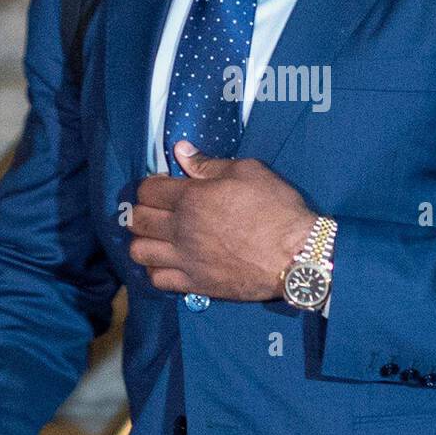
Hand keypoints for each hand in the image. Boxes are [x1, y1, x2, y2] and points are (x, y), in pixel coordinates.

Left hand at [128, 141, 317, 299]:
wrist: (298, 256)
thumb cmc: (277, 208)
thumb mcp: (248, 172)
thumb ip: (208, 163)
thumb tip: (180, 150)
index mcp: (191, 198)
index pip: (147, 190)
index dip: (151, 185)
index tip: (164, 186)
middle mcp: (181, 229)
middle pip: (137, 220)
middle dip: (142, 211)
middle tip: (158, 210)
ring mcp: (186, 260)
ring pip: (139, 252)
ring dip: (143, 241)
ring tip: (158, 238)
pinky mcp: (195, 284)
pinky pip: (157, 280)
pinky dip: (155, 270)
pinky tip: (168, 262)